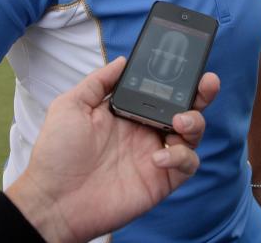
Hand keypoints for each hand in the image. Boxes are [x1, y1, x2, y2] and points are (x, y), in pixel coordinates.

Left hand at [5, 57, 220, 242]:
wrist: (52, 199)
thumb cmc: (56, 154)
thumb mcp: (71, 105)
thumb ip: (99, 81)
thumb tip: (122, 60)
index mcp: (129, 111)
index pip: (161, 90)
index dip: (177, 77)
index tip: (187, 62)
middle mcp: (146, 130)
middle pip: (185, 107)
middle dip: (202, 93)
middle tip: (207, 82)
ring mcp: (155, 154)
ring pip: (193, 134)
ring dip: (195, 122)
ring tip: (180, 121)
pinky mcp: (161, 180)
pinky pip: (187, 164)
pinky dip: (180, 156)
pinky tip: (159, 155)